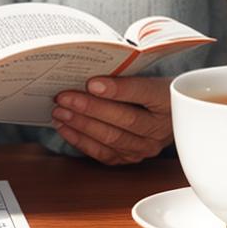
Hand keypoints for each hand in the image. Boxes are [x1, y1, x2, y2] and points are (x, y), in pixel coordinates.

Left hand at [51, 76, 172, 165]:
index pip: (143, 93)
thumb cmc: (149, 86)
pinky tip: (64, 128)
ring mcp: (146, 146)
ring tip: (59, 112)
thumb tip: (92, 70)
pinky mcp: (131, 157)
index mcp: (167, 99)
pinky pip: (105, 153)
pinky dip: (81, 141)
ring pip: (112, 138)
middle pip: (125, 119)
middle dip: (90, 108)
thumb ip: (124, 70)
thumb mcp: (146, 72)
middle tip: (64, 97)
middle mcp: (160, 128)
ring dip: (81, 125)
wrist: (167, 112)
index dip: (117, 89)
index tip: (91, 83)